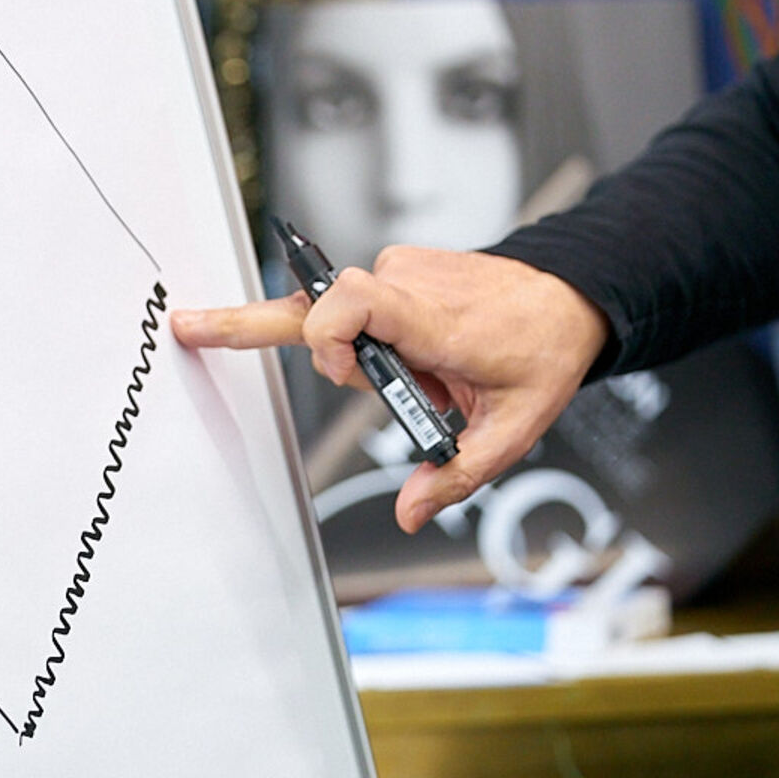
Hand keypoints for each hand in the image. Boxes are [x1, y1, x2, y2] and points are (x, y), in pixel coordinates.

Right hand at [170, 247, 609, 532]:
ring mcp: (401, 269)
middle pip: (317, 307)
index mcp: (437, 324)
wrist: (569, 295)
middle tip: (209, 331)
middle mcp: (409, 287)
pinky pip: (361, 303)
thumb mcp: (513, 430)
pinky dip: (375, 335)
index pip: (354, 303)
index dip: (326, 335)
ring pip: (343, 316)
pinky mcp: (396, 264)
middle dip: (268, 331)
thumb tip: (409, 513)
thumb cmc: (542, 353)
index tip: (334, 369)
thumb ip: (457, 474)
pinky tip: (419, 353)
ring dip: (364, 353)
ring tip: (424, 373)